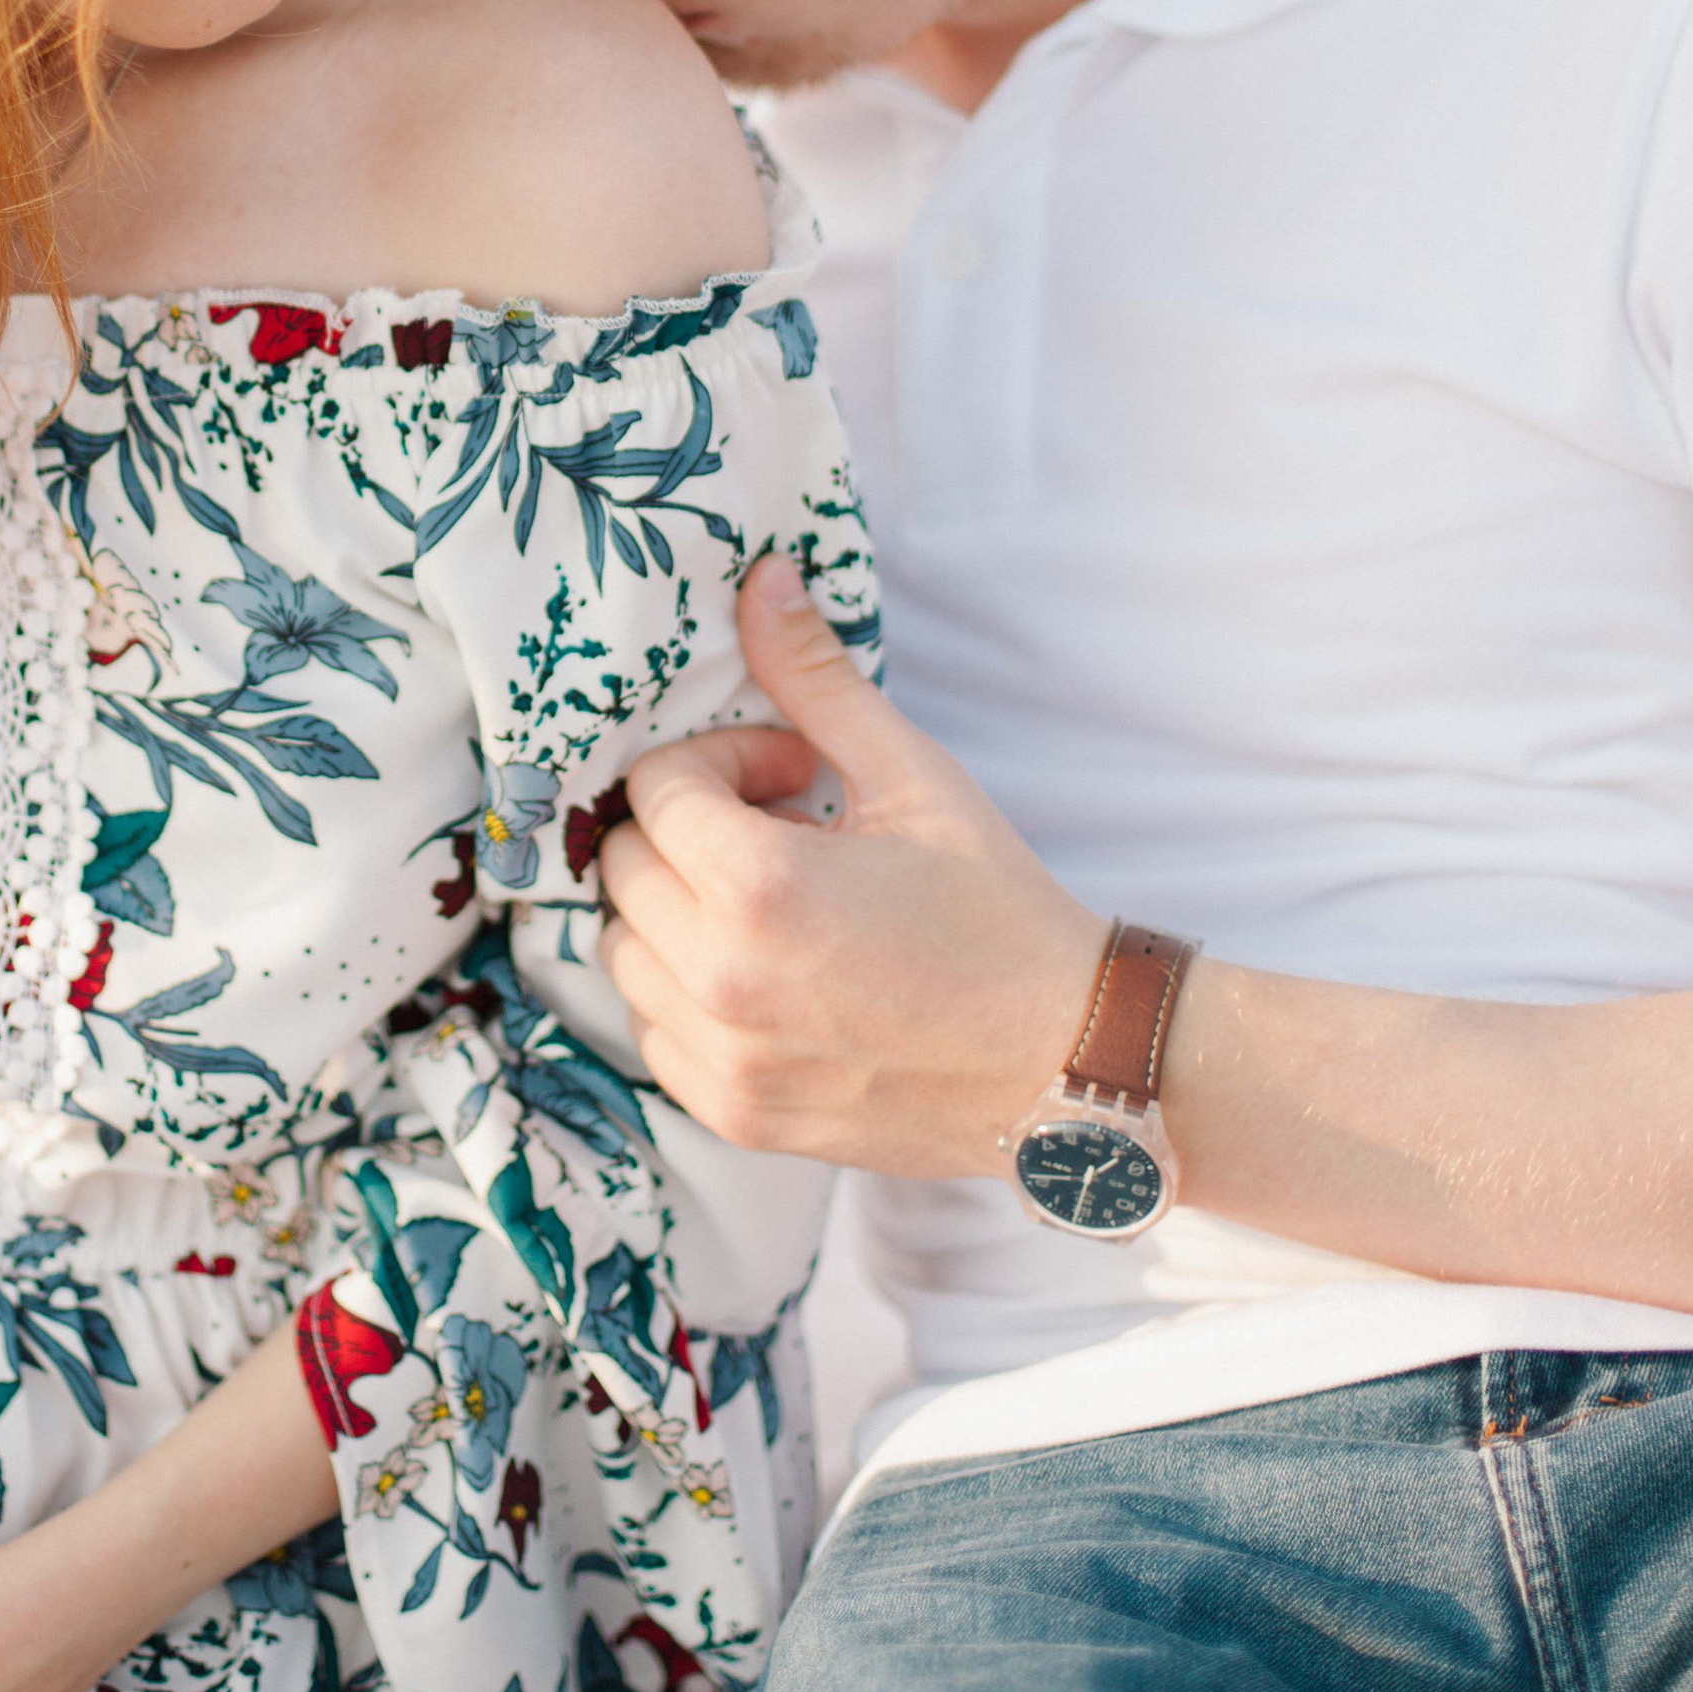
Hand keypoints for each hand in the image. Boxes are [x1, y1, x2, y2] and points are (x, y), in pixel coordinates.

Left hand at [599, 554, 1104, 1174]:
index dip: (719, 763)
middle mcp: (721, 984)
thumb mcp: (913, 776)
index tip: (791, 775)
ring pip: (622, 951)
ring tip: (778, 904)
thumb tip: (762, 577)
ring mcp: (723, 1062)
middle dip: (689, 830)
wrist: (1070, 1062)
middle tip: (785, 829)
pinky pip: (653, 1031)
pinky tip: (771, 972)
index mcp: (759, 890)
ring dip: (678, 910)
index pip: (655, 790)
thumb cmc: (998, 912)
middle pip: (624, 867)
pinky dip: (687, 990)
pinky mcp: (736, 1114)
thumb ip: (816, 678)